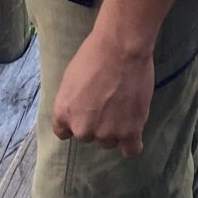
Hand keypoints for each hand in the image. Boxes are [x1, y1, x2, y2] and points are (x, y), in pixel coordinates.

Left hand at [51, 30, 153, 156]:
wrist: (121, 48)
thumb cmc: (94, 54)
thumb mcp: (70, 78)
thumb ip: (71, 101)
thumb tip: (77, 111)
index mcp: (63, 114)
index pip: (63, 132)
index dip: (75, 121)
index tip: (84, 113)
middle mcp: (82, 129)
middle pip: (88, 136)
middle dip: (96, 123)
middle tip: (108, 102)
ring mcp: (106, 133)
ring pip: (109, 141)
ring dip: (115, 129)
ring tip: (123, 106)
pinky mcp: (130, 132)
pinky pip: (131, 150)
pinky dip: (132, 143)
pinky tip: (134, 131)